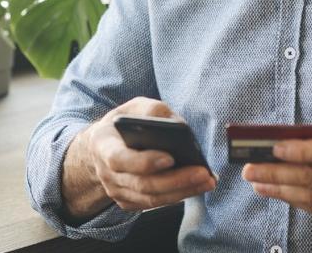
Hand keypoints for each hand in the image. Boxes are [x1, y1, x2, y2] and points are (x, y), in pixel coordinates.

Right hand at [64, 97, 215, 216]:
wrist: (107, 144)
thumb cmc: (125, 123)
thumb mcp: (134, 107)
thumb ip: (152, 110)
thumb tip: (175, 124)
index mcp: (102, 145)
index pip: (119, 159)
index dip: (144, 162)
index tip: (170, 158)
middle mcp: (106, 173)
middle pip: (142, 184)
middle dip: (175, 180)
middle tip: (203, 172)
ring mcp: (116, 191)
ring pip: (151, 199)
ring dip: (183, 191)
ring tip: (208, 180)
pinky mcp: (129, 202)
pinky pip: (155, 204)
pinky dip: (178, 195)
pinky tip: (198, 185)